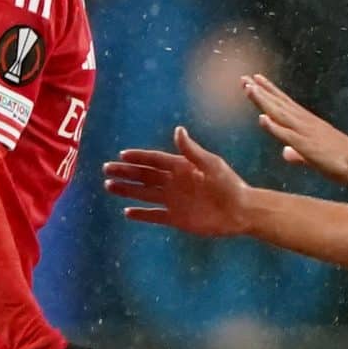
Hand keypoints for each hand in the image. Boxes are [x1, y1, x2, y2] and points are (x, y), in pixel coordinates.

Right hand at [104, 126, 250, 236]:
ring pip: (144, 194)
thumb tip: (177, 130)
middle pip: (144, 176)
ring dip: (127, 190)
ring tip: (108, 186)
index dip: (138, 157)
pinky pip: (155, 215)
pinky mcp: (177, 218)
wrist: (241, 211)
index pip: (154, 160)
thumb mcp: (211, 164)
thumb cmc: (229, 184)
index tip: (121, 155)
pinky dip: (141, 214)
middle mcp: (174, 182)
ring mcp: (174, 201)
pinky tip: (127, 212)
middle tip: (106, 169)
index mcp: (182, 167)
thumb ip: (192, 150)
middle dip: (125, 172)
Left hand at [242, 75, 347, 185]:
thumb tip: (285, 153)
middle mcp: (305, 123)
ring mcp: (306, 132)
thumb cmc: (343, 161)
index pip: (285, 104)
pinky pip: (287, 134)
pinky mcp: (307, 145)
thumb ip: (298, 155)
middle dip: (261, 91)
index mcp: (308, 124)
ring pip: (280, 113)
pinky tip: (261, 118)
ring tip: (248, 87)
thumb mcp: (315, 156)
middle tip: (244, 77)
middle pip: (279, 104)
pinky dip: (274, 126)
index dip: (269, 92)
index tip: (255, 80)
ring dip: (263, 100)